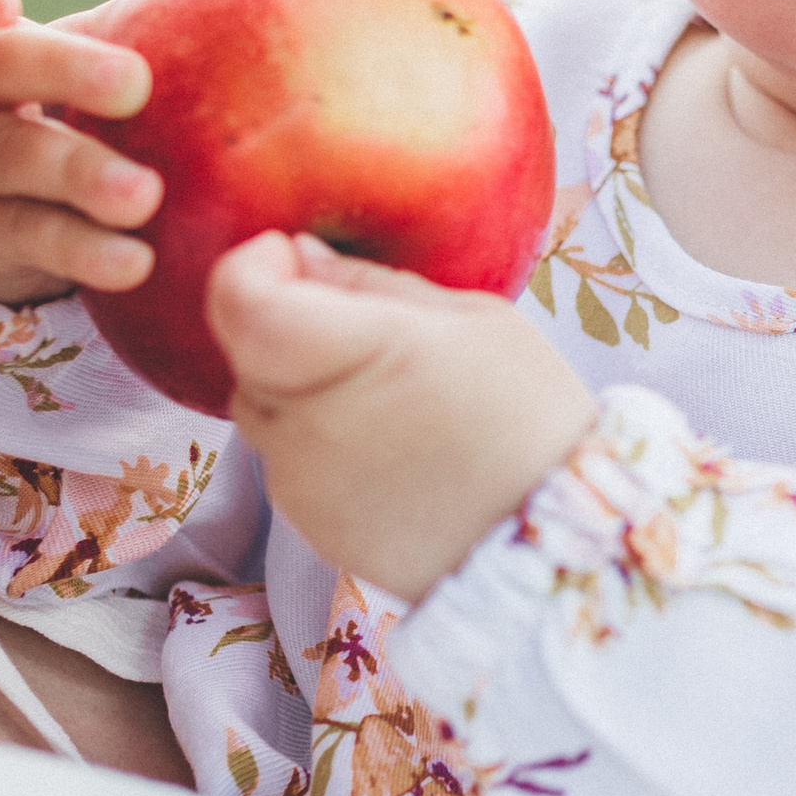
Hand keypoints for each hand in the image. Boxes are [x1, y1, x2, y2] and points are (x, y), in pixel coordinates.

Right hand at [0, 0, 160, 305]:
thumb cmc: (30, 104)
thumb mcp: (52, 60)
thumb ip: (109, 27)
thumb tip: (218, 0)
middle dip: (60, 70)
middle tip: (135, 82)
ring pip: (5, 160)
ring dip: (76, 177)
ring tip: (143, 195)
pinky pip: (26, 237)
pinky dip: (81, 249)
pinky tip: (134, 260)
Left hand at [207, 230, 596, 600]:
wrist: (555, 541)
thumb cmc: (528, 415)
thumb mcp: (471, 318)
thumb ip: (371, 283)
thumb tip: (303, 255)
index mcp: (352, 353)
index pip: (240, 298)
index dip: (252, 266)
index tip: (292, 257)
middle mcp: (308, 422)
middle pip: (247, 351)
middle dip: (287, 326)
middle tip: (360, 330)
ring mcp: (301, 482)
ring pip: (263, 409)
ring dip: (300, 389)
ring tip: (387, 398)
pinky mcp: (310, 526)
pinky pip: (288, 462)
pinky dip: (319, 443)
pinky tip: (389, 449)